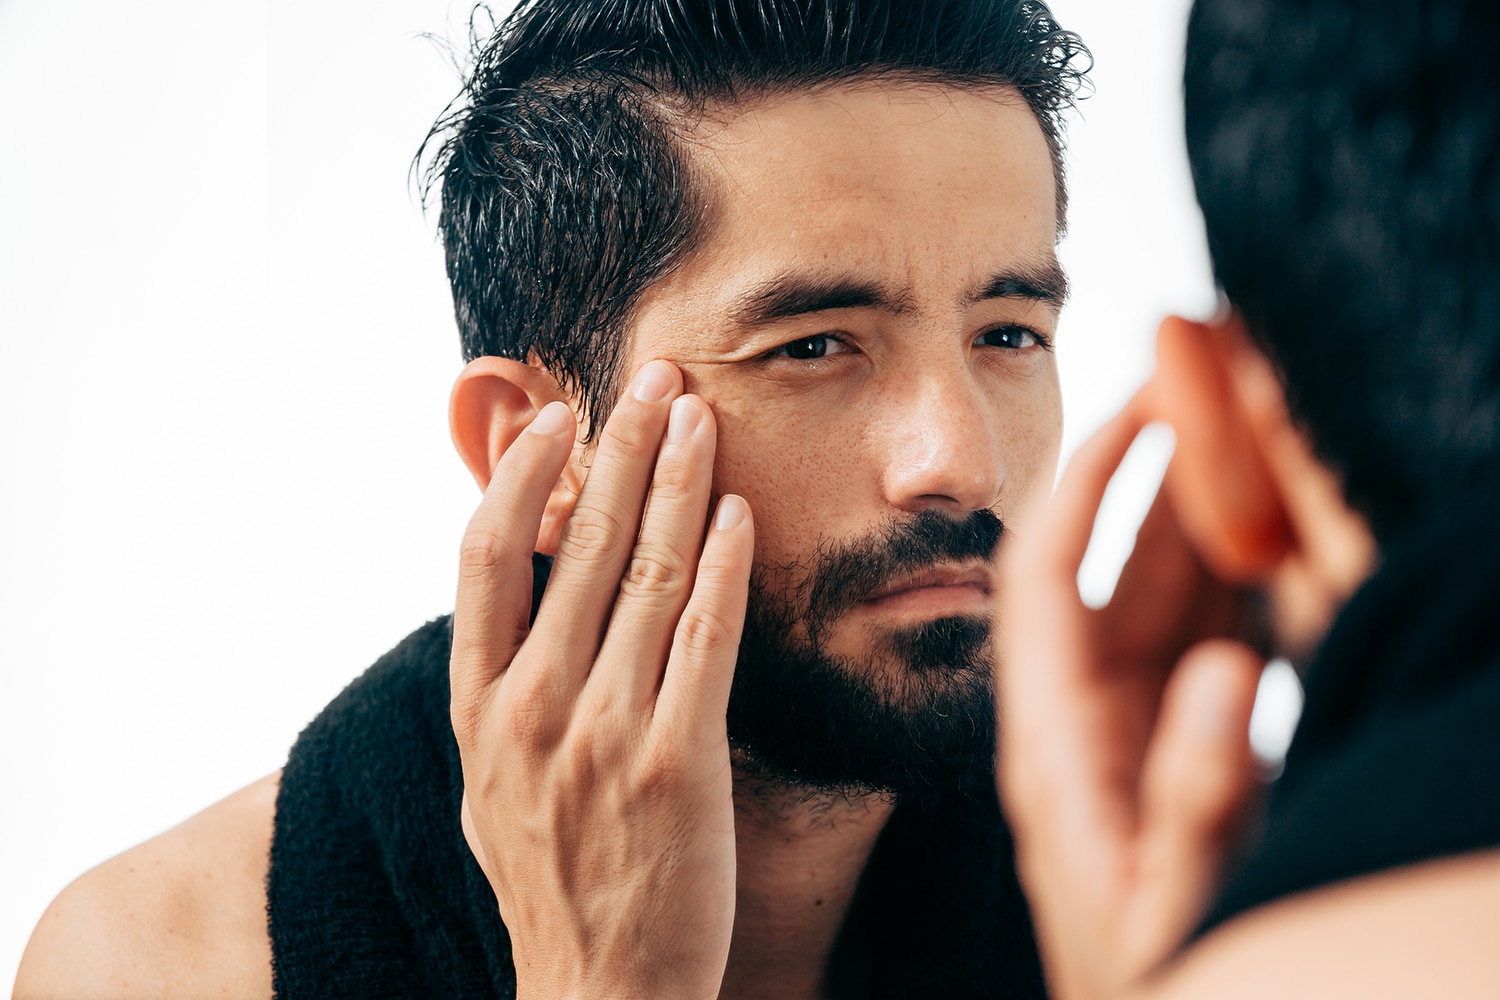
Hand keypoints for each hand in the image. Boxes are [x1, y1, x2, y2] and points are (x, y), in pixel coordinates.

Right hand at [449, 360, 752, 999]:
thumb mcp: (492, 784)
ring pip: (642, 574)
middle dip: (617, 445)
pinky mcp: (677, 762)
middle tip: (651, 374)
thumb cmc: (554, 882)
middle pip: (572, 543)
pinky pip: (703, 638)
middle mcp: (530, 710)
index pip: (483, 557)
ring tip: (697, 412)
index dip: (519, 475)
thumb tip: (515, 604)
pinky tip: (735, 509)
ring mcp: (602, 735)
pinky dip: (719, 564)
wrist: (600, 994)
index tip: (554, 416)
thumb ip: (500, 693)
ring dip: (675, 480)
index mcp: (480, 708)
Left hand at [995, 393, 1264, 999]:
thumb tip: (1223, 670)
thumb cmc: (1143, 981)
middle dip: (1169, 478)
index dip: (1086, 480)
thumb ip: (1196, 795)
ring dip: (1216, 522)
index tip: (1139, 403)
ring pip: (1174, 596)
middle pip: (1122, 567)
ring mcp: (1134, 725)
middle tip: (1223, 390)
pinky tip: (1290, 543)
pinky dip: (1253, 589)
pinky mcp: (1179, 744)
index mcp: (1053, 739)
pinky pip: (1214, 642)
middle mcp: (1086, 715)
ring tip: (1265, 440)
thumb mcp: (1165, 901)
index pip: (1047, 575)